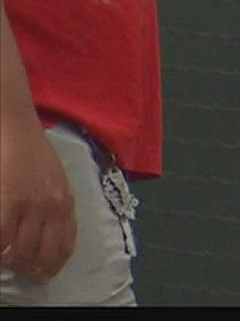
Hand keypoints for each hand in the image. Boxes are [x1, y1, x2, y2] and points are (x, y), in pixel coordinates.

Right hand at [0, 120, 76, 283]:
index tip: (42, 274)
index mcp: (67, 204)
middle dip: (29, 269)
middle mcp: (53, 208)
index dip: (52, 266)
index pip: (65, 247)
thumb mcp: (58, 183)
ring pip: (20, 252)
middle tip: (19, 270)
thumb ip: (57, 209)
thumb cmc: (36, 156)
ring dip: (10, 262)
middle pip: (42, 255)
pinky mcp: (8, 201)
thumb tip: (48, 239)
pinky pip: (2, 237)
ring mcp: (30, 205)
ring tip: (5, 259)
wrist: (19, 131)